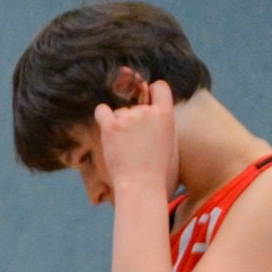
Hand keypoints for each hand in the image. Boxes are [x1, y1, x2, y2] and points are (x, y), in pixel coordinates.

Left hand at [94, 72, 176, 195]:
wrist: (142, 184)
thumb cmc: (156, 169)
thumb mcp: (169, 140)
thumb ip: (160, 122)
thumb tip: (150, 108)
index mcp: (165, 114)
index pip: (160, 87)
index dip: (153, 91)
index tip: (148, 97)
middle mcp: (147, 112)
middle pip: (135, 105)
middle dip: (133, 120)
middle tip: (135, 143)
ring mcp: (129, 118)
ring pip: (120, 113)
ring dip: (120, 126)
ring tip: (125, 148)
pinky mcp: (112, 127)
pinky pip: (102, 111)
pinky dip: (102, 115)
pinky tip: (105, 125)